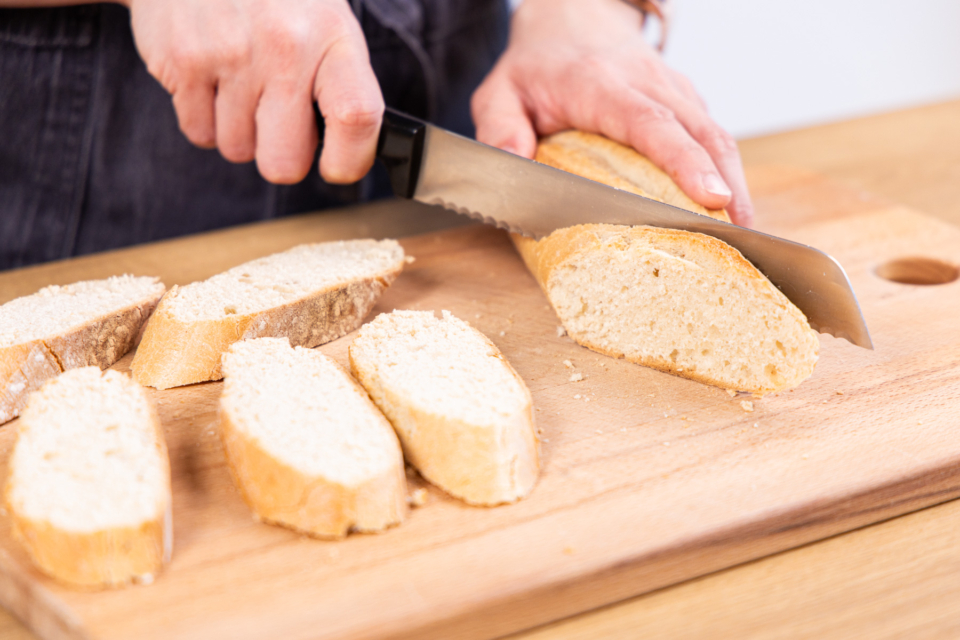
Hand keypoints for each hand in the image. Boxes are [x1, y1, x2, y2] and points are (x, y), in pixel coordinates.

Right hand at [125, 0, 382, 184]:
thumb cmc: (280, 0)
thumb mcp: (327, 24)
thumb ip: (343, 86)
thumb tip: (350, 153)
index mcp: (334, 38)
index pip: (356, 117)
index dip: (349, 160)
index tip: (337, 166)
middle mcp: (285, 47)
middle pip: (285, 162)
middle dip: (281, 155)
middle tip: (280, 121)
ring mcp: (230, 54)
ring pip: (238, 150)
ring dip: (240, 130)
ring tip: (242, 81)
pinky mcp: (183, 60)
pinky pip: (199, 133)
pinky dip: (205, 117)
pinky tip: (213, 76)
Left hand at [471, 0, 753, 225]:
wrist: (569, 16)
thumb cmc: (535, 66)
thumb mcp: (499, 92)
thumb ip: (498, 129)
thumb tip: (512, 164)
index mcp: (602, 86)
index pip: (651, 123)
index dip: (685, 161)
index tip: (711, 196)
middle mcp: (646, 83)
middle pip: (700, 132)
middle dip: (724, 182)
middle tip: (737, 235)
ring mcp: (672, 88)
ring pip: (715, 132)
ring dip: (734, 180)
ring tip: (741, 231)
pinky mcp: (684, 98)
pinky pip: (712, 133)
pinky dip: (725, 168)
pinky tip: (729, 207)